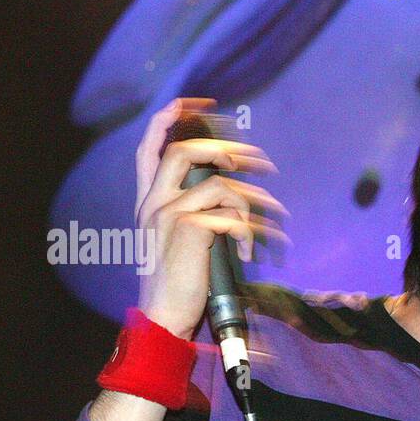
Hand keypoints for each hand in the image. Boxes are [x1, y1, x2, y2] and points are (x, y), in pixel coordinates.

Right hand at [133, 97, 289, 337]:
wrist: (164, 317)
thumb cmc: (180, 282)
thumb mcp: (180, 240)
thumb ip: (195, 211)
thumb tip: (230, 189)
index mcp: (148, 202)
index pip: (150, 148)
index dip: (170, 118)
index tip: (197, 103)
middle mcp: (153, 203)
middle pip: (185, 151)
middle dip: (227, 149)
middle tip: (261, 161)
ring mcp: (169, 214)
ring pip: (220, 185)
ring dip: (254, 202)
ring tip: (270, 222)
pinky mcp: (189, 230)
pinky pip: (231, 214)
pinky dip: (250, 231)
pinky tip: (251, 250)